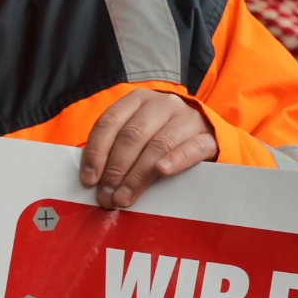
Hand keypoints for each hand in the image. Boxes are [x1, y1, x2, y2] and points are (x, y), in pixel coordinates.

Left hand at [81, 90, 217, 208]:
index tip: (89, 180)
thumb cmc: (163, 136)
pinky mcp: (207, 136)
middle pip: (132, 136)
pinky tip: (162, 171)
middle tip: (107, 196)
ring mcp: (187, 118)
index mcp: (138, 100)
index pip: (109, 122)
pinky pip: (190, 149)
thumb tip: (92, 179)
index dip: (96, 152)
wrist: (206, 132)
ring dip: (137, 175)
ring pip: (157, 145)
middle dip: (115, 170)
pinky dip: (175, 160)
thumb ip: (116, 148)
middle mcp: (162, 104)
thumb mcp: (138, 133)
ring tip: (126, 197)